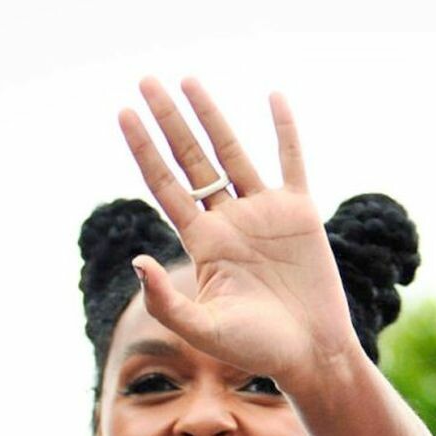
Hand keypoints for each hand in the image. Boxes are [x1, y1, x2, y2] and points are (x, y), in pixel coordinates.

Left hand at [118, 78, 361, 394]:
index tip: (124, 113)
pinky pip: (291, 161)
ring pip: (232, 152)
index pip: (166, 185)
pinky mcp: (300, 213)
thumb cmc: (256, 349)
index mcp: (203, 242)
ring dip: (210, 116)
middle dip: (168, 121)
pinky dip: (284, 129)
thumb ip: (165, 301)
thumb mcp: (203, 329)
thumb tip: (136, 261)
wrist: (311, 355)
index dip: (144, 149)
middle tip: (146, 81)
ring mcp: (264, 213)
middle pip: (191, 159)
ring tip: (188, 80)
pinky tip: (273, 96)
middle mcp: (229, 221)